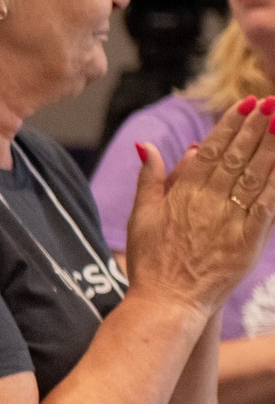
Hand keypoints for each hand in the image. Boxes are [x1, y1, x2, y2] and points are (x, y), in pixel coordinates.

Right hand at [125, 97, 274, 314]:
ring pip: (254, 175)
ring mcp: (229, 220)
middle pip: (236, 157)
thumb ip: (150, 179)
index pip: (210, 150)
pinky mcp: (248, 240)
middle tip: (271, 103)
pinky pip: (268, 206)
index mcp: (182, 193)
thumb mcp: (141, 216)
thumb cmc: (151, 262)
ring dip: (271, 147)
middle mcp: (208, 202)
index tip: (245, 104)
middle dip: (255, 127)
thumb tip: (148, 146)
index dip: (229, 125)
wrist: (167, 301)